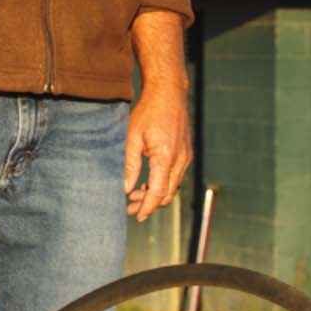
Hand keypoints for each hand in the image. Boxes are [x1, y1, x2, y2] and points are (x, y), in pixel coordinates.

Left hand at [124, 78, 190, 221]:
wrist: (169, 93)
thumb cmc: (149, 112)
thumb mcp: (132, 137)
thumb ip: (129, 164)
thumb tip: (125, 188)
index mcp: (166, 157)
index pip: (159, 192)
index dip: (147, 207)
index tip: (137, 216)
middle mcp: (180, 160)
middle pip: (167, 194)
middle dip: (150, 204)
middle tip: (131, 208)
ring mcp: (185, 157)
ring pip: (172, 187)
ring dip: (156, 194)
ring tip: (135, 196)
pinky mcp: (185, 154)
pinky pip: (175, 176)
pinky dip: (162, 184)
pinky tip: (147, 183)